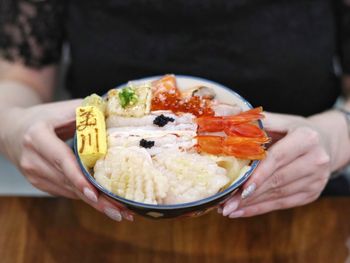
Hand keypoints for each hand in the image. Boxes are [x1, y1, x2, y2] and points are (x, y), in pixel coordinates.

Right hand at [0, 100, 132, 221]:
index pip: (61, 160)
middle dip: (96, 199)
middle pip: (68, 182)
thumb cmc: (42, 117)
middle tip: (121, 211)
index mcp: (37, 137)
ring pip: (69, 192)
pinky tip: (104, 203)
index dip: (79, 178)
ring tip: (120, 211)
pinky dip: (85, 197)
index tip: (95, 193)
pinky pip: (66, 191)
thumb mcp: (61, 109)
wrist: (13, 130)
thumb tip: (114, 110)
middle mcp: (32, 159)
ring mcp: (34, 174)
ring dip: (95, 203)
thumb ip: (85, 111)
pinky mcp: (39, 183)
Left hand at [220, 111, 340, 217]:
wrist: (325, 142)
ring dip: (250, 204)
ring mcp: (316, 180)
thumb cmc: (294, 130)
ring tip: (227, 208)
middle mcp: (316, 160)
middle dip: (248, 194)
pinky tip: (241, 211)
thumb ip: (256, 123)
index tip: (240, 188)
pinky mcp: (312, 193)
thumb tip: (226, 120)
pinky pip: (282, 204)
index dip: (258, 174)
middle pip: (277, 180)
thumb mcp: (280, 121)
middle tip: (224, 204)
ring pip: (278, 195)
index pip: (278, 158)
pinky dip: (260, 208)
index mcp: (306, 138)